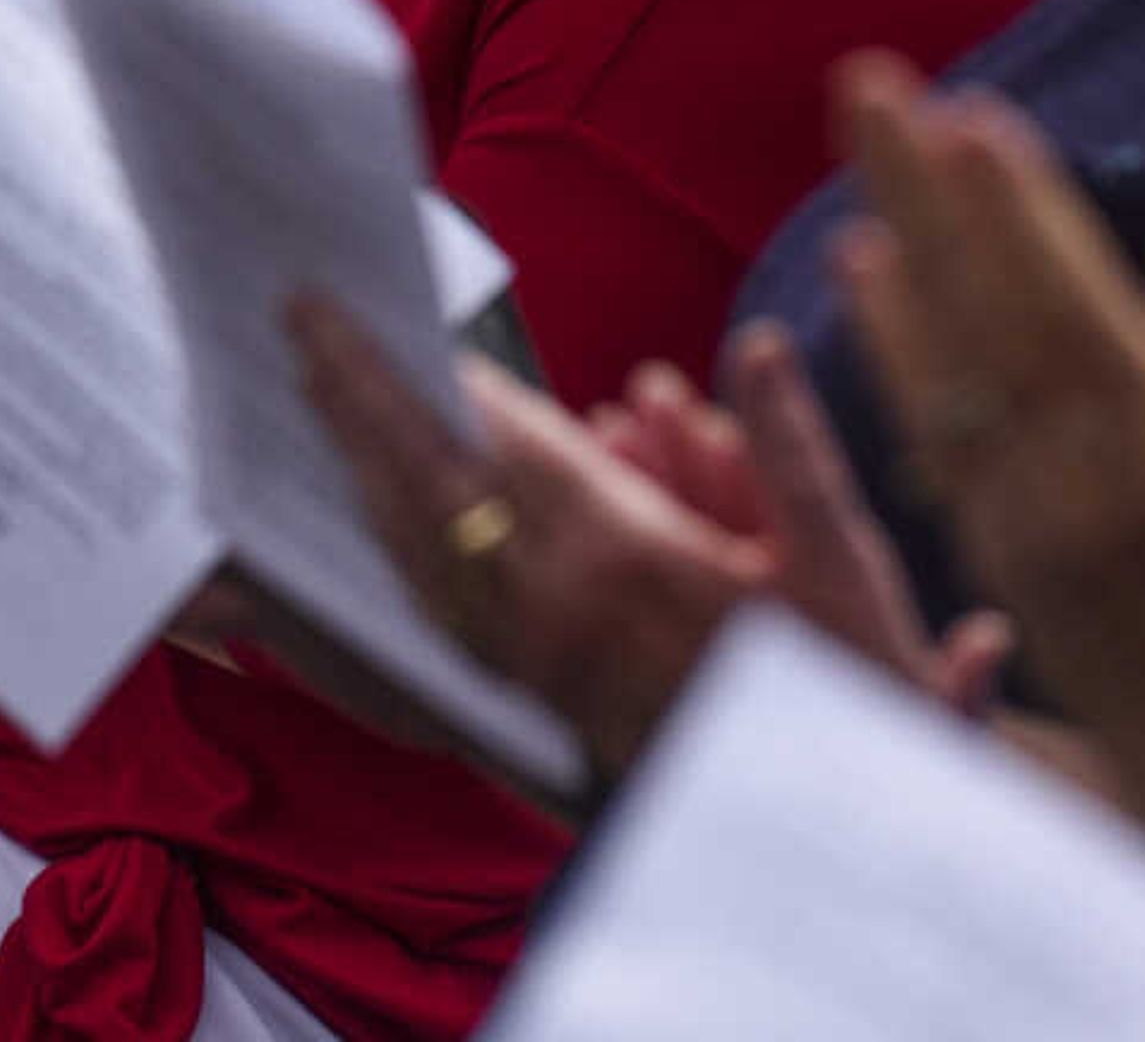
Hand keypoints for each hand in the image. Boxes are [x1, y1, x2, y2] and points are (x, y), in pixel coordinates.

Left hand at [290, 298, 1010, 785]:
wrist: (818, 831)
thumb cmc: (843, 695)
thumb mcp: (843, 566)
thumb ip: (792, 448)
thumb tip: (758, 346)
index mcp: (627, 561)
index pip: (505, 444)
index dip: (444, 374)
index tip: (391, 314)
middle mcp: (558, 609)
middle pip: (430, 485)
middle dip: (362, 401)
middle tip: (301, 329)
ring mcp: (533, 657)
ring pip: (417, 548)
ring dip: (363, 467)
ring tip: (319, 397)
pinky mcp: (531, 694)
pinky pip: (437, 607)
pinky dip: (395, 545)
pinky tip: (375, 508)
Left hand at [827, 47, 1144, 853]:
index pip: (1073, 310)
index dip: (1020, 212)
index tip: (971, 118)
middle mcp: (1078, 490)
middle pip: (976, 311)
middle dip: (920, 190)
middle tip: (864, 83)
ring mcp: (1027, 527)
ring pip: (938, 362)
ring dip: (897, 245)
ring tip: (859, 148)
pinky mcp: (1005, 560)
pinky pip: (933, 430)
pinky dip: (898, 345)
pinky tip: (867, 276)